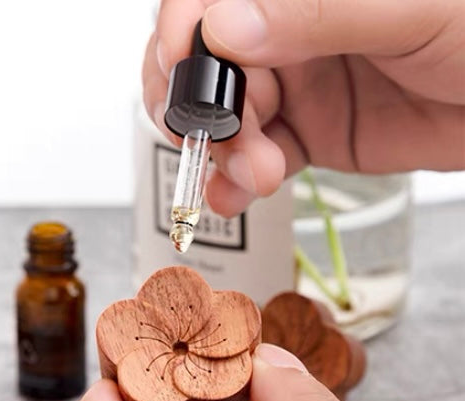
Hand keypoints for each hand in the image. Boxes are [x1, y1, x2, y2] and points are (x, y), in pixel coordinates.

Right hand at [143, 0, 464, 216]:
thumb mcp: (408, 7)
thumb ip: (315, 13)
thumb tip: (224, 28)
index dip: (183, 32)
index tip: (179, 69)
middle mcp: (284, 31)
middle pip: (204, 66)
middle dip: (200, 105)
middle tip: (216, 135)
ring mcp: (292, 85)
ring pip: (225, 118)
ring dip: (220, 152)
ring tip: (250, 174)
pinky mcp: (306, 135)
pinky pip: (254, 158)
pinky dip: (235, 181)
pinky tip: (232, 194)